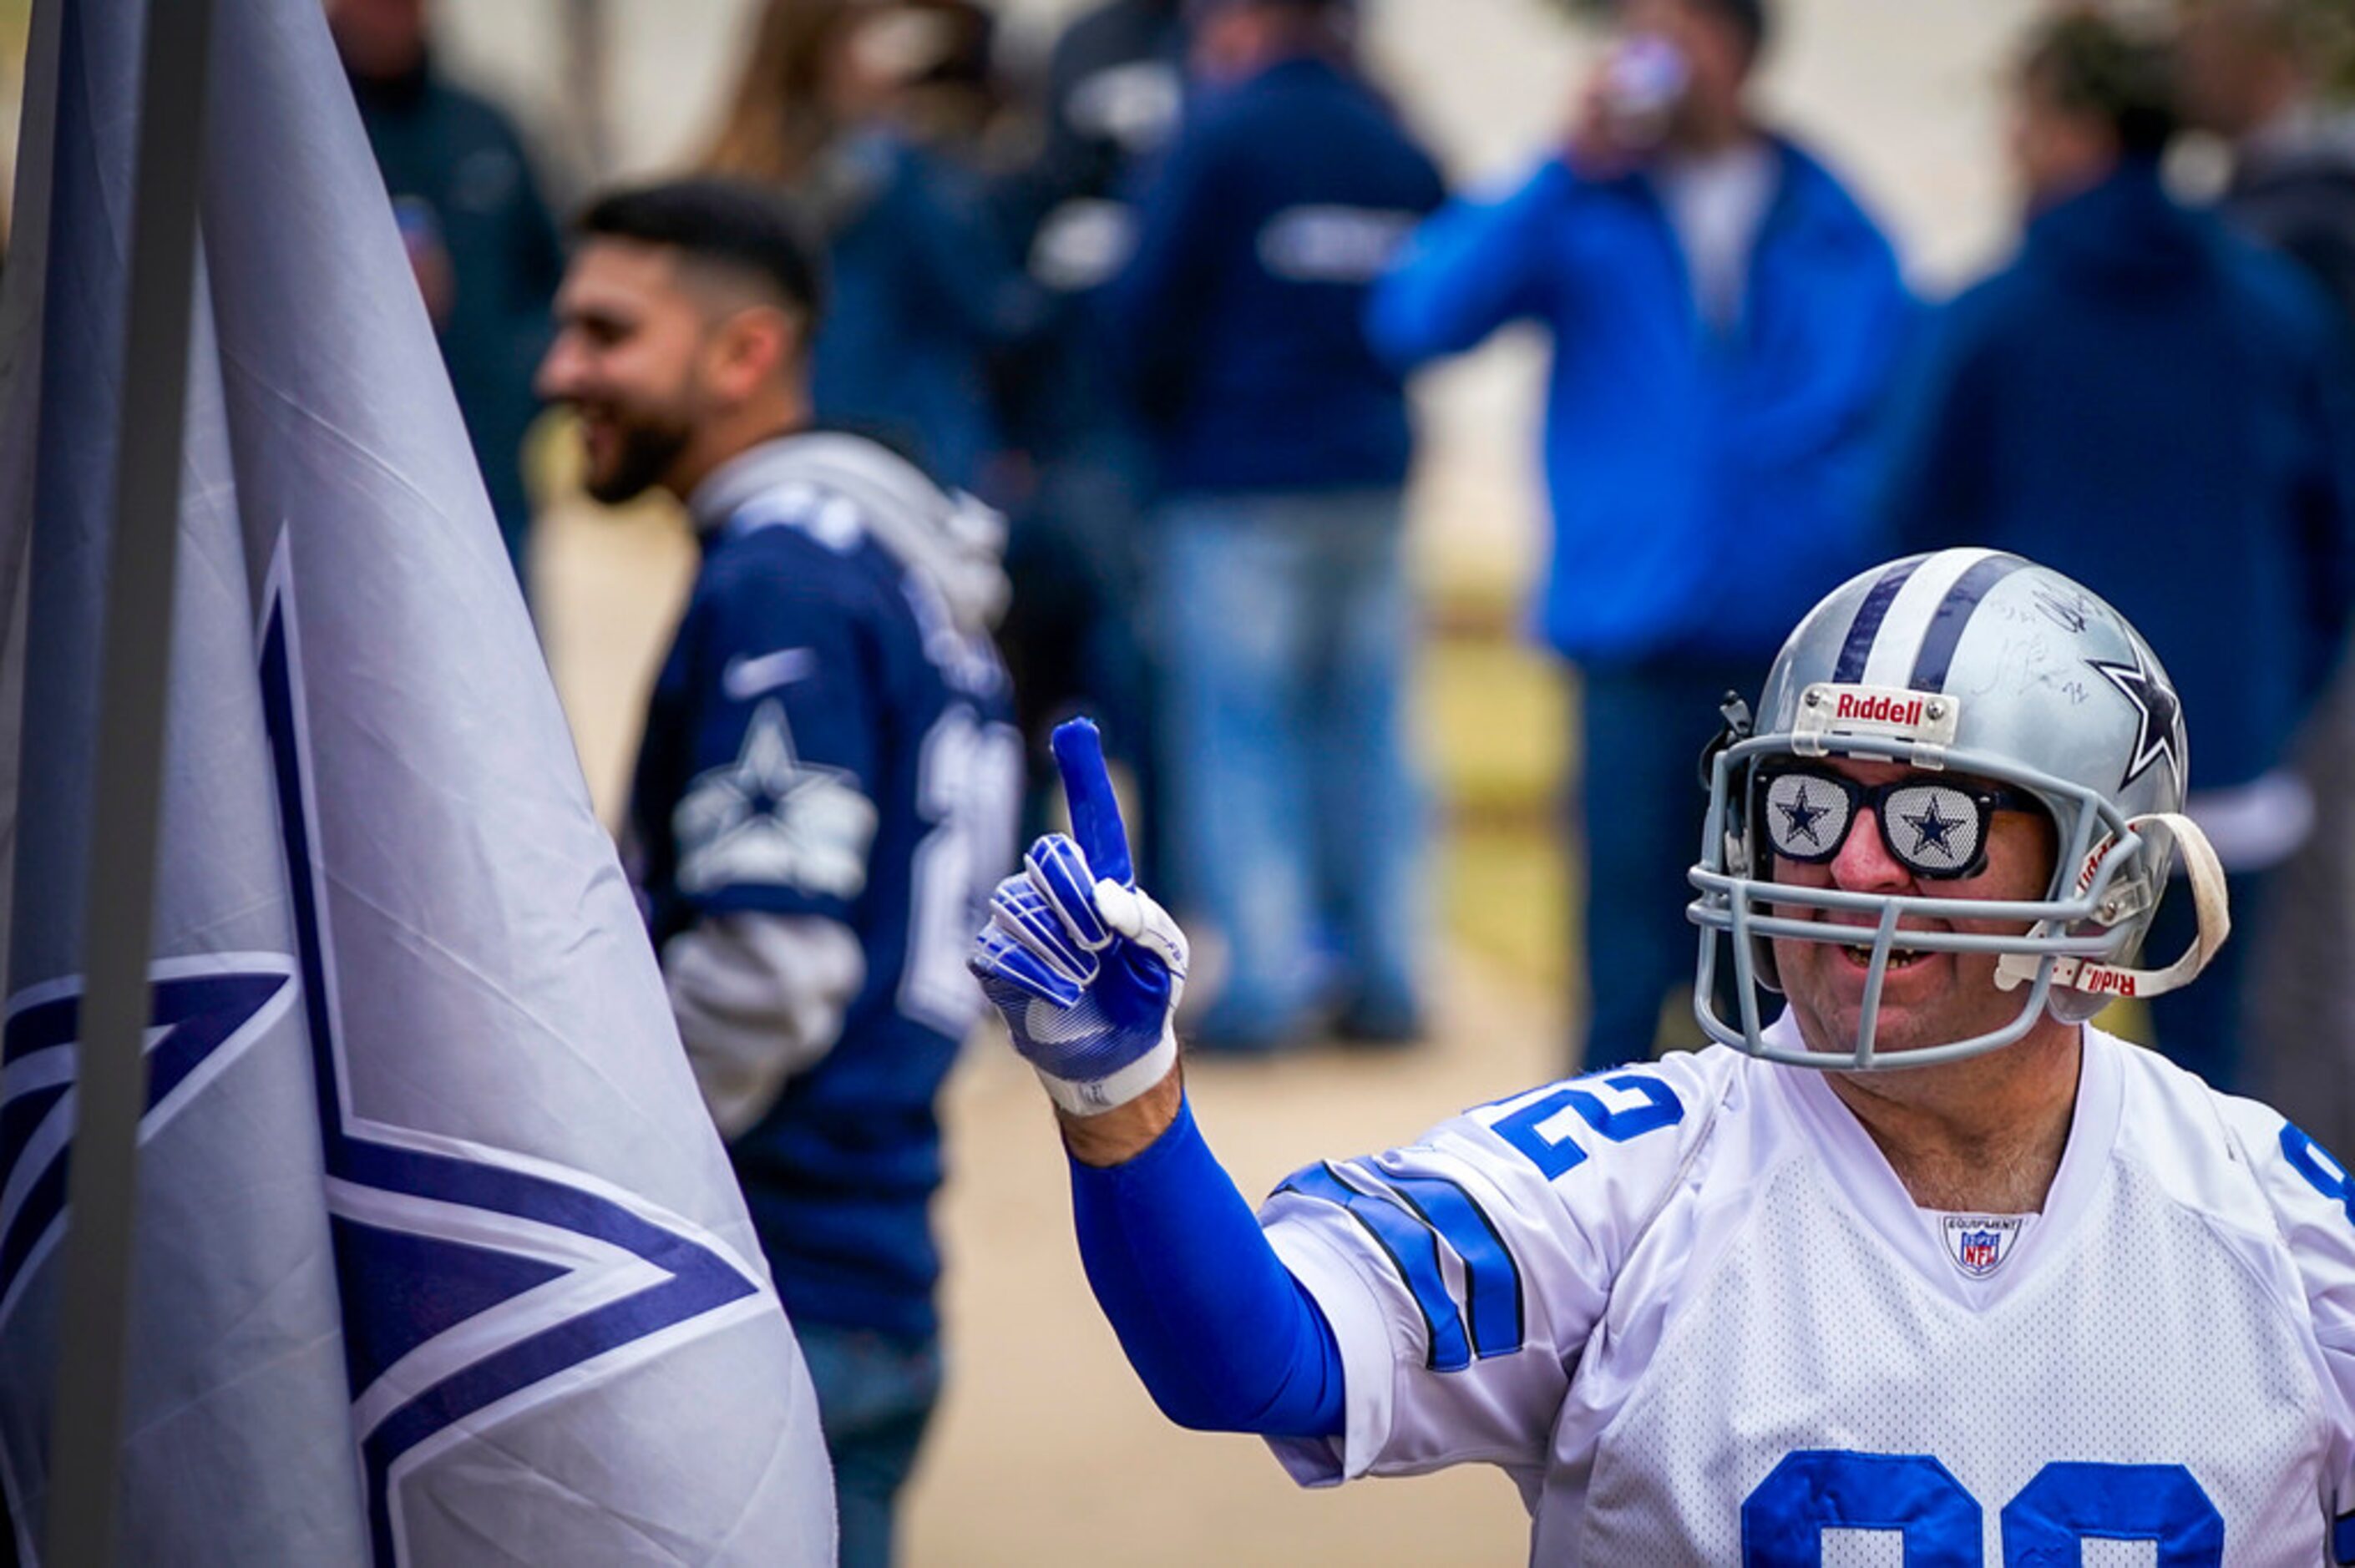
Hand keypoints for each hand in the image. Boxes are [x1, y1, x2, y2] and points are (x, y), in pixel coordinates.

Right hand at [968, 719, 1187, 1116]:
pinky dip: (1034, 974)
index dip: (1083, 776)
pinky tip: (1060, 995)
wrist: (1112, 1059)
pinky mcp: (993, 964)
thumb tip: (1103, 896)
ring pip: (1020, 905)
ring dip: (1058, 947)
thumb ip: (1147, 923)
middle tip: (1099, 947)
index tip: (1077, 732)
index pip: (1093, 822)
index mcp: (1103, 884)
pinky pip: (996, 949)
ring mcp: (1021, 925)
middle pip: (1049, 858)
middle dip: (1074, 899)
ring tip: (1083, 981)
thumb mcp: (1166, 963)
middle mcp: (1056, 894)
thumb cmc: (1144, 1001)